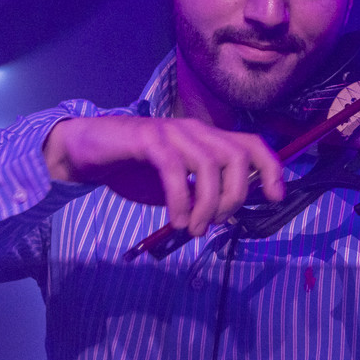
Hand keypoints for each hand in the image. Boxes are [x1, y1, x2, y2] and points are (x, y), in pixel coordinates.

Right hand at [43, 116, 284, 235]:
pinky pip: (174, 168)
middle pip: (236, 156)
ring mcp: (172, 132)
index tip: (274, 198)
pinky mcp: (146, 139)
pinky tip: (176, 220)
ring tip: (194, 229)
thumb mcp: (176, 185)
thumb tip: (225, 215)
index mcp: (207, 138)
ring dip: (208, 204)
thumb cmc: (133, 168)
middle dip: (234, 196)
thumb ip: (201, 194)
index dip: (270, 168)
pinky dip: (180, 199)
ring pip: (210, 163)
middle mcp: (195, 130)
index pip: (252, 144)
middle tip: (215, 224)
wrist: (85, 150)